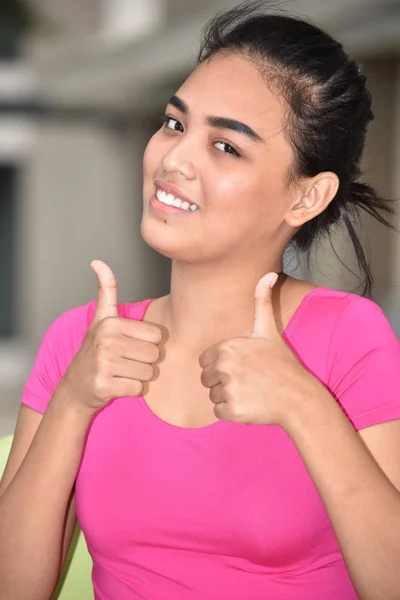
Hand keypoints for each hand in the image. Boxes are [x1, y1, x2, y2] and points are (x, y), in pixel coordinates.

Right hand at [61, 260, 162, 413]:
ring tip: (122, 373)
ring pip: (149, 373)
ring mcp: (104, 364)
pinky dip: (132, 390)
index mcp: (110, 323)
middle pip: (155, 354)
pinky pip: (138, 389)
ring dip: (140, 377)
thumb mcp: (101, 319)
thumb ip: (106, 290)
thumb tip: (97, 261)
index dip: (148, 343)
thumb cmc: (95, 350)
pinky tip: (118, 385)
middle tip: (126, 361)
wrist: (75, 387)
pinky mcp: (104, 386)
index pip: (157, 335)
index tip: (130, 345)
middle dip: (145, 361)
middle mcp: (106, 341)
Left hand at [199, 273, 313, 426]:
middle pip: (206, 378)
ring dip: (227, 396)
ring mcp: (228, 389)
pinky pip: (218, 411)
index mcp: (226, 347)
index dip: (222, 364)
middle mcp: (224, 367)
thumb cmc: (282, 362)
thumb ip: (262, 301)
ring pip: (212, 395)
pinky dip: (231, 411)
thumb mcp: (269, 330)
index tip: (243, 365)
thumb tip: (269, 273)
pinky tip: (250, 404)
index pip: (205, 360)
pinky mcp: (232, 410)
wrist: (298, 396)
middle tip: (248, 380)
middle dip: (222, 381)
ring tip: (250, 391)